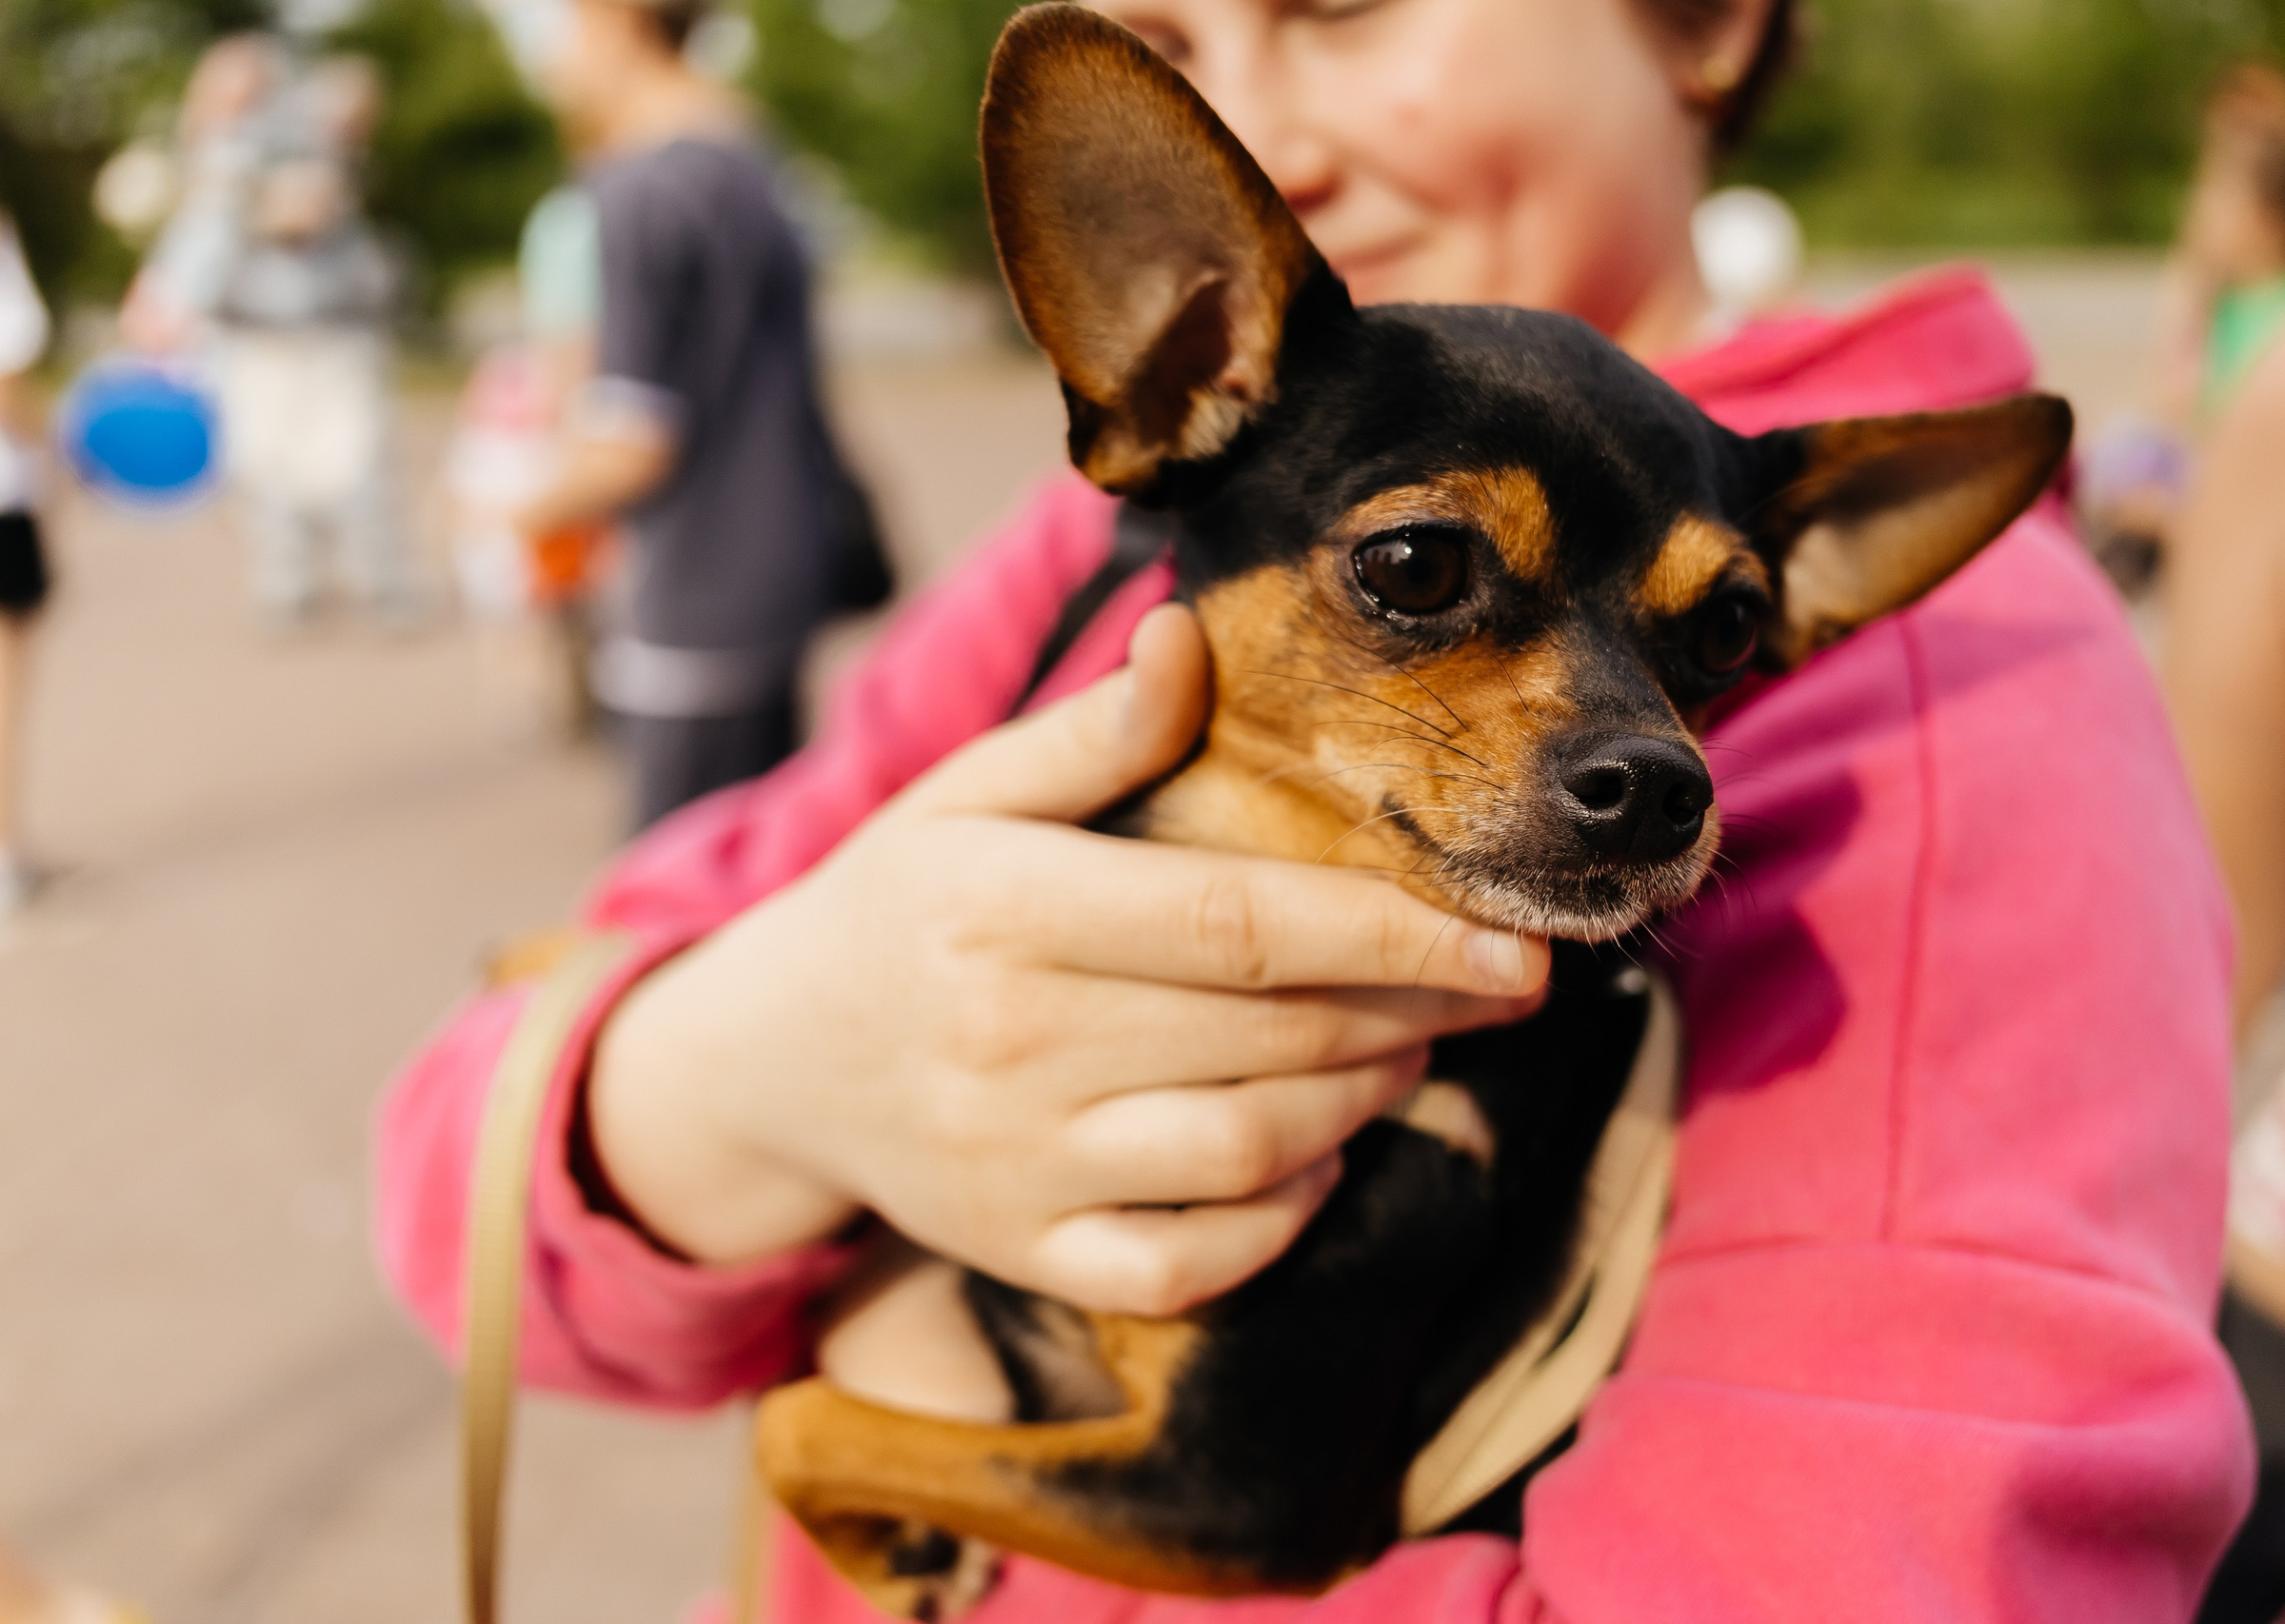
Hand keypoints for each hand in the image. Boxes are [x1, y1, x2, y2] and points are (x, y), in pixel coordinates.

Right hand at [590, 605, 1548, 1314]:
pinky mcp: (1019, 1252)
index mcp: (1004, 905)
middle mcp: (1009, 1040)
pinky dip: (1282, 1221)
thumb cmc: (898, 904)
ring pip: (1250, 1150)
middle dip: (1413, 1013)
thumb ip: (1088, 731)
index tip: (1513, 943)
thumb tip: (1190, 633)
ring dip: (1366, 1103)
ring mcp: (1013, 1162)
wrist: (767, 1061)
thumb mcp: (965, 794)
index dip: (1395, 934)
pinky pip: (1188, 1263)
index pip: (1241, 922)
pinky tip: (1317, 1155)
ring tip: (1407, 1050)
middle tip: (1482, 986)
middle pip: (1272, 1036)